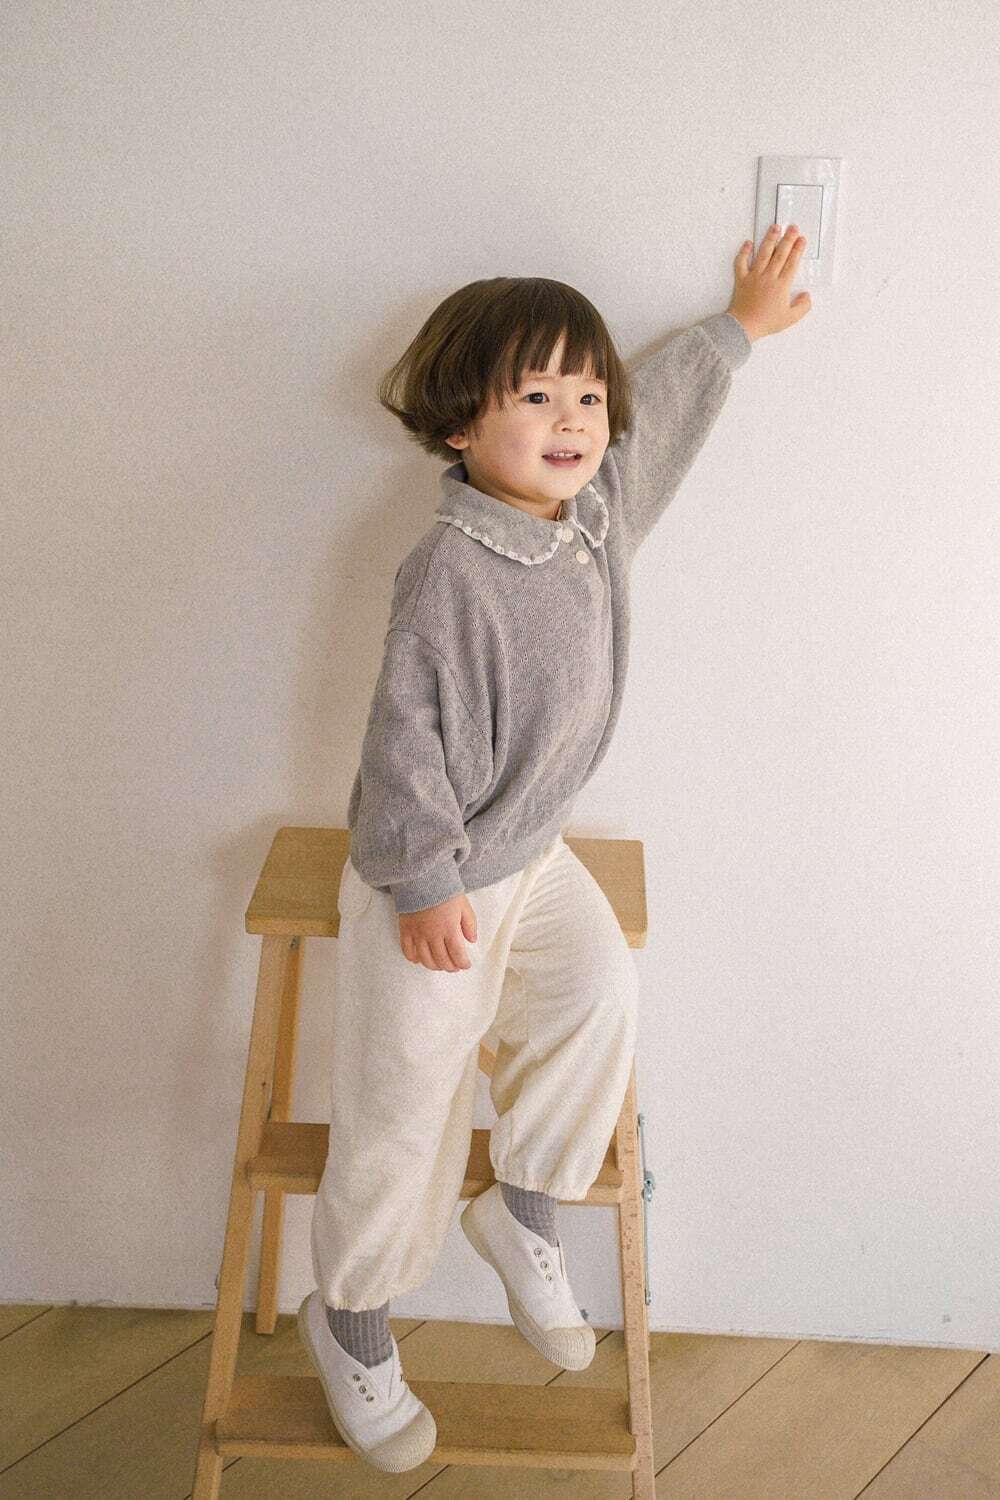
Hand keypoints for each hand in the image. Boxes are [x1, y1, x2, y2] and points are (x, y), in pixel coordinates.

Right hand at [398, 892, 477, 971]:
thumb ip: (470, 924)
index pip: (457, 955)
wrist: (422, 878)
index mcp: (449, 929)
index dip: (463, 963)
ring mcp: (418, 934)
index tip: (466, 965)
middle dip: (450, 967)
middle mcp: (433, 935)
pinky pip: (407, 951)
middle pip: (442, 961)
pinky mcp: (405, 930)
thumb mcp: (464, 906)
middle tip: (455, 967)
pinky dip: (414, 959)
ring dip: (434, 966)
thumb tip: (472, 940)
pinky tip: (420, 959)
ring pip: (425, 960)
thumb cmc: (445, 891)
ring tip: (440, 964)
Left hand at [727, 223, 812, 341]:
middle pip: (780, 254)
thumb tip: (807, 296)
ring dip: (770, 239)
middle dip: (788, 239)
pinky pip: (741, 262)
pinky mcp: (742, 279)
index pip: (792, 262)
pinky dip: (744, 252)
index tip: (801, 240)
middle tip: (793, 228)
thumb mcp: (790, 318)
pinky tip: (748, 243)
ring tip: (775, 228)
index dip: (798, 250)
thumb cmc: (765, 323)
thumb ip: (802, 307)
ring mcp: (754, 276)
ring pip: (763, 253)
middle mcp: (768, 277)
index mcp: (781, 285)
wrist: (744, 326)